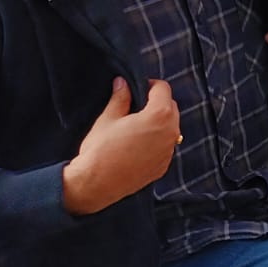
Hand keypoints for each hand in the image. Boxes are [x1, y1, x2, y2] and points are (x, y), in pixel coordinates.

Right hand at [63, 78, 179, 215]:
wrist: (96, 184)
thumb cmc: (100, 149)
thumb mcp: (108, 118)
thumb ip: (120, 98)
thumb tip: (122, 83)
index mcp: (159, 115)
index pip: (163, 89)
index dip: (149, 85)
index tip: (138, 88)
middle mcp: (171, 132)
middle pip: (171, 107)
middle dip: (157, 102)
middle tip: (136, 105)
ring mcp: (169, 151)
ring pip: (170, 128)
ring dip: (159, 122)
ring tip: (137, 125)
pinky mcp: (163, 166)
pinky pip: (165, 146)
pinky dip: (157, 141)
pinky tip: (138, 144)